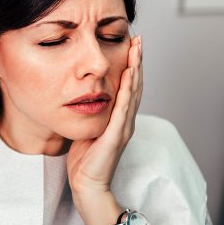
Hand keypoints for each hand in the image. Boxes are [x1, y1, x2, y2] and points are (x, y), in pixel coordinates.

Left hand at [66, 35, 142, 207]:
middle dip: (137, 60)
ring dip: (136, 69)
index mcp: (120, 119)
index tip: (131, 44)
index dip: (131, 65)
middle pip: (136, 85)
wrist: (87, 185)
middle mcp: (125, 121)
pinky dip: (127, 90)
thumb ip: (92, 112)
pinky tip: (129, 75)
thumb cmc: (85, 160)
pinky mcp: (116, 135)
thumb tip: (84, 95)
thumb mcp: (88, 128)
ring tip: (137, 49)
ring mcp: (123, 127)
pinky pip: (123, 109)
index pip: (128, 87)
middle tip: (139, 38)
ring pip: (133, 93)